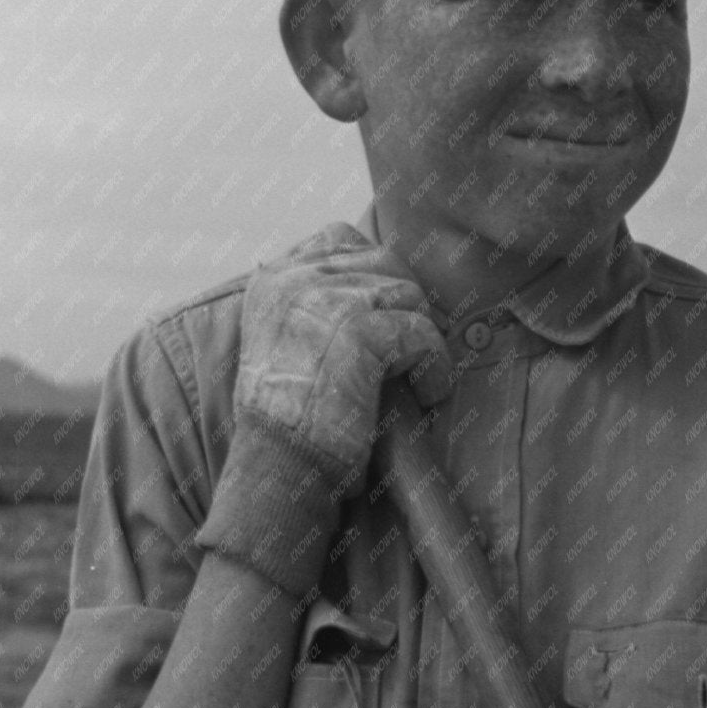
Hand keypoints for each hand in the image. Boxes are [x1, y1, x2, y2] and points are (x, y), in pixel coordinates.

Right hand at [196, 226, 449, 595]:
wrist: (280, 470)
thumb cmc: (291, 422)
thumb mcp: (287, 344)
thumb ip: (316, 304)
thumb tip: (386, 284)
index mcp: (271, 280)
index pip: (339, 237)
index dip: (373, 274)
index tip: (385, 321)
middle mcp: (293, 279)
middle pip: (383, 261)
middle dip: (405, 307)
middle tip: (409, 354)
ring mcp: (325, 299)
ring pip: (409, 295)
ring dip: (422, 340)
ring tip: (413, 380)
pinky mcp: (359, 329)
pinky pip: (424, 333)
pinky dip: (434, 369)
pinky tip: (425, 395)